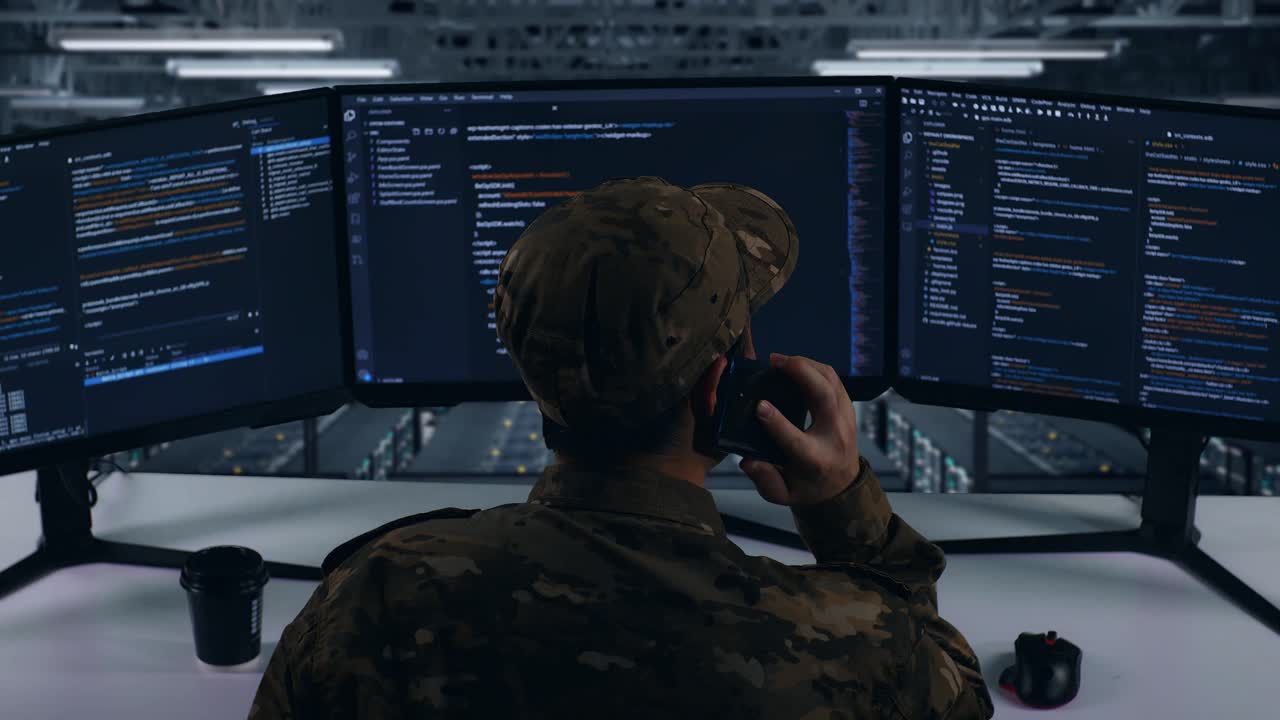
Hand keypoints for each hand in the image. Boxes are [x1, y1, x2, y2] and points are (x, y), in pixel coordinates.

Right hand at [739, 353, 860, 506]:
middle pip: (824, 395)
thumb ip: (765, 480)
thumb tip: (748, 462)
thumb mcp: (783, 494)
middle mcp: (834, 436)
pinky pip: (835, 380)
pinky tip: (797, 366)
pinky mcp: (847, 408)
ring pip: (831, 381)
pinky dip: (816, 368)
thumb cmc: (808, 487)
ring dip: (807, 365)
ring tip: (782, 361)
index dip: (776, 421)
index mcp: (815, 459)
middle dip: (801, 372)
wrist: (842, 486)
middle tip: (774, 361)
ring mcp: (845, 419)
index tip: (759, 405)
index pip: (795, 438)